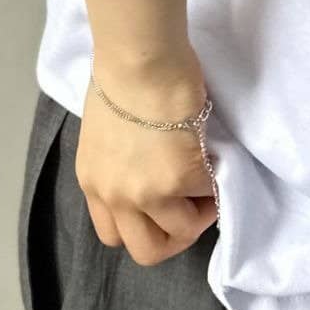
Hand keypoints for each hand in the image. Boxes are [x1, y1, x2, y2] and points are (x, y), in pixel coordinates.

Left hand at [78, 47, 218, 265]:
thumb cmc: (123, 76)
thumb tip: (149, 168)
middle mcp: (114, 196)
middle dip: (173, 236)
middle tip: (190, 206)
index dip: (144, 226)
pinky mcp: (180, 180)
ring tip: (206, 181)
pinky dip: (216, 184)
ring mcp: (147, 193)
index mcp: (93, 183)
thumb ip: (121, 163)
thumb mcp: (105, 134)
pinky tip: (214, 159)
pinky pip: (209, 198)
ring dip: (199, 213)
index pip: (113, 235)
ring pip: (180, 234)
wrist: (140, 59)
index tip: (163, 203)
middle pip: (145, 251)